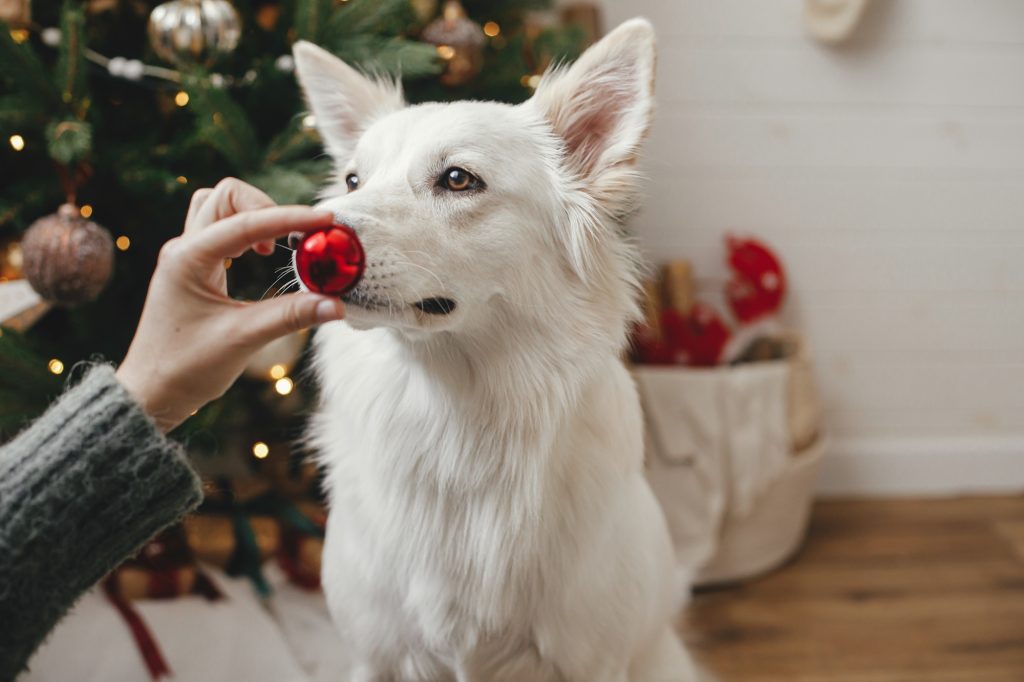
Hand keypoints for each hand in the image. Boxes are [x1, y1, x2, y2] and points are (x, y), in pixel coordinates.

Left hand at [116, 178, 344, 431]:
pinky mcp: (194, 268)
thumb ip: (291, 316)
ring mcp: (187, 256)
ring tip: (278, 246)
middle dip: (267, 206)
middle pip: (227, 196)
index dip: (289, 218)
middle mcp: (184, 249)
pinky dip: (247, 230)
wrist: (151, 392)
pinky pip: (221, 229)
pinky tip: (264, 254)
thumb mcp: (243, 339)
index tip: (324, 220)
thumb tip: (336, 303)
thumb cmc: (185, 368)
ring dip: (253, 214)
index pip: (245, 223)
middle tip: (298, 237)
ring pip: (220, 206)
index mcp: (188, 259)